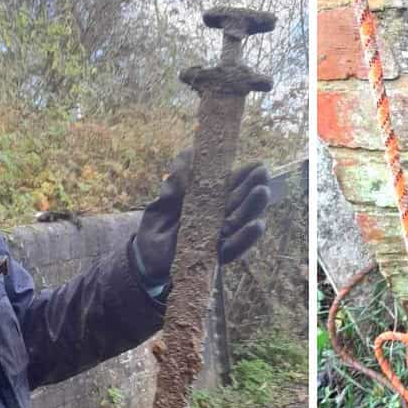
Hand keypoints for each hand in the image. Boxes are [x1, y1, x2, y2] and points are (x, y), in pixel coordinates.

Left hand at [134, 149, 269, 285]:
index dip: (245, 175)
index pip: (232, 186)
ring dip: (253, 208)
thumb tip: (189, 152)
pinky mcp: (214, 256)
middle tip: (263, 174)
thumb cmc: (159, 223)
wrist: (144, 253)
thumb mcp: (166, 197)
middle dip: (253, 187)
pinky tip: (258, 225)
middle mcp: (219, 218)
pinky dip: (246, 238)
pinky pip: (233, 248)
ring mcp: (218, 237)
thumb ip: (178, 179)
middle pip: (241, 202)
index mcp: (211, 201)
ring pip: (241, 222)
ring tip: (262, 192)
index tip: (258, 163)